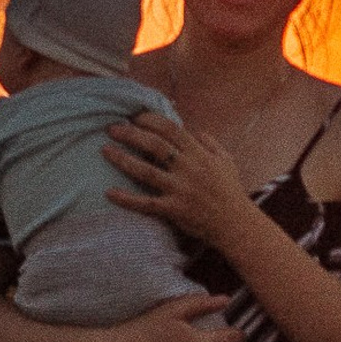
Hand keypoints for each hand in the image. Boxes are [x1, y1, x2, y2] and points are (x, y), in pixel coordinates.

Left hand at [104, 111, 252, 251]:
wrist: (236, 224)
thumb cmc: (230, 192)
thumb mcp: (226, 161)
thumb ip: (210, 143)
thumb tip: (195, 131)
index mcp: (199, 154)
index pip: (171, 129)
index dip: (150, 120)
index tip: (134, 117)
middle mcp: (188, 168)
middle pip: (154, 145)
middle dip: (131, 134)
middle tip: (112, 129)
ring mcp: (180, 190)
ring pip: (146, 171)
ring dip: (123, 159)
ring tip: (105, 150)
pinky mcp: (173, 210)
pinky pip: (146, 203)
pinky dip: (126, 199)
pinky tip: (109, 193)